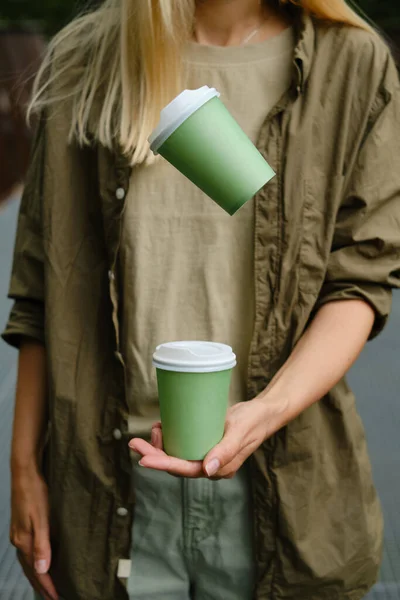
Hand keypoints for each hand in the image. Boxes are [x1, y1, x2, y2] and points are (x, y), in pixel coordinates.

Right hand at [10, 465, 57, 599]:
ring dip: (37, 574)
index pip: (37, 571)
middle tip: (53, 597)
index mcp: (24, 541)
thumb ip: (42, 544)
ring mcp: (18, 533)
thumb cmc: (36, 493)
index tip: (57, 598)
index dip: (47, 586)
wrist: (24, 473)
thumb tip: (42, 570)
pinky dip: (34, 561)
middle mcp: (19, 540)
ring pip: (27, 561)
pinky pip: (27, 551)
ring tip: (47, 585)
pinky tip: (40, 560)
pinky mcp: (21, 526)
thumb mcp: (42, 518)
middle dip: (41, 585)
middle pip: (30, 569)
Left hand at [130, 397, 285, 478]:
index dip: (163, 464)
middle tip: (134, 442)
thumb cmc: (254, 421)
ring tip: (153, 429)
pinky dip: (170, 437)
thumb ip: (226, 450)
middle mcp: (211, 465)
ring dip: (160, 446)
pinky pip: (183, 445)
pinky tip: (162, 427)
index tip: (143, 458)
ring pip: (178, 455)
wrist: (264, 412)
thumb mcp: (240, 432)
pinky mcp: (205, 443)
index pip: (185, 469)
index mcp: (219, 468)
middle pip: (177, 464)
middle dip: (154, 454)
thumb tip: (208, 470)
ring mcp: (208, 455)